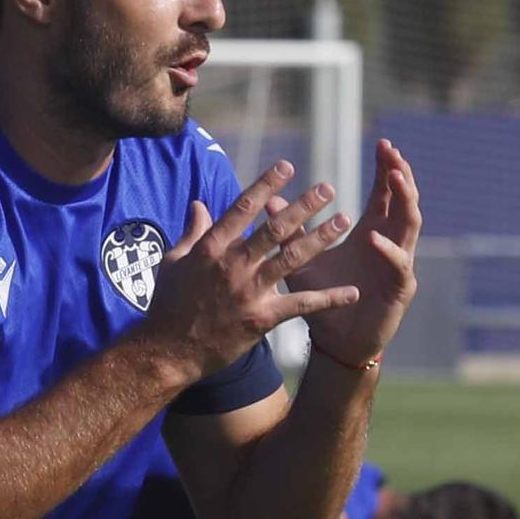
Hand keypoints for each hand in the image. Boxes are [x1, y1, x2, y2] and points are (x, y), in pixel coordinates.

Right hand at [141, 162, 358, 381]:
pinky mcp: (261, 318)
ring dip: (321, 238)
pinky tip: (353, 292)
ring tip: (343, 220)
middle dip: (304, 205)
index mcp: (212, 247)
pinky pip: (300, 306)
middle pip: (275, 228)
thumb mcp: (173, 262)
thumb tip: (198, 204)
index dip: (266, 184)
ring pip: (292, 258)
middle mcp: (233, 264)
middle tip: (328, 188)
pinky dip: (329, 299)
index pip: (243, 207)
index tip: (287, 166)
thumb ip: (192, 232)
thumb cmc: (167, 305)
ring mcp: (249, 291)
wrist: (166, 351)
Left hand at [291, 140, 420, 368]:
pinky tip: (374, 238)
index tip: (383, 144)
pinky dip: (389, 251)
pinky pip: (400, 265)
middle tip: (393, 152)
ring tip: (395, 179)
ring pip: (411, 225)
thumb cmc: (323, 303)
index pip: (384, 193)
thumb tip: (267, 201)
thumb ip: (290, 233)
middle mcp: (390, 244)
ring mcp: (400, 265)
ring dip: (404, 201)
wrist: (336, 343)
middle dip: (400, 175)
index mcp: (372, 233)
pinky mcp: (401, 288)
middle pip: (403, 201)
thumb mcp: (303, 262)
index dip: (386, 169)